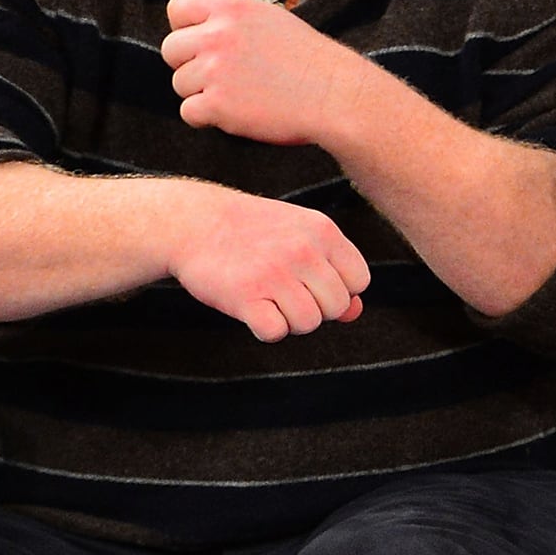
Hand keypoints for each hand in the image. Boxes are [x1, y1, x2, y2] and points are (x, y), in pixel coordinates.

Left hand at [161, 0, 363, 144]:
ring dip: (201, 93)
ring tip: (236, 95)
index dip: (185, 28)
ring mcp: (215, 70)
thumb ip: (232, 21)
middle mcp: (218, 35)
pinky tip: (234, 113)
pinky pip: (188, 111)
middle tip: (219, 76)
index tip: (201, 43)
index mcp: (232, 9)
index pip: (177, 8)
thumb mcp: (270, 19)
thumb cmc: (309, 60)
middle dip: (189, 65)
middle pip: (170, 49)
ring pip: (179, 83)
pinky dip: (206, 117)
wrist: (334, 95)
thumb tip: (200, 30)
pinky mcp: (217, 104)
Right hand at [170, 186, 370, 342]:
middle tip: (285, 292)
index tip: (313, 281)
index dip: (339, 289)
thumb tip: (355, 312)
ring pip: (308, 323)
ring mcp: (274, 273)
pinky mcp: (244, 295)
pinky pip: (275, 332)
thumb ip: (334, 270)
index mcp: (323, 231)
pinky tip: (252, 308)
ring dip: (289, 320)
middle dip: (315, 308)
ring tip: (269, 298)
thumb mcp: (301, 236)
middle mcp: (302, 250)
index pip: (359, 280)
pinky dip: (264, 328)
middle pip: (336, 307)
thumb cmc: (254, 233)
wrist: (196, 222)